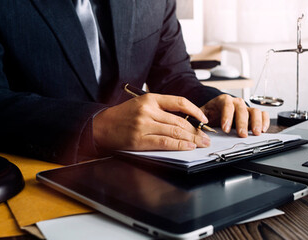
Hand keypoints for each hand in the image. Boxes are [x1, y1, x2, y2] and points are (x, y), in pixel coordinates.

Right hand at [93, 93, 210, 150]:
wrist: (100, 126)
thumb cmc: (123, 116)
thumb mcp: (142, 104)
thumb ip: (162, 109)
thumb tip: (186, 119)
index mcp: (150, 99)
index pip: (180, 102)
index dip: (196, 111)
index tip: (204, 119)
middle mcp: (148, 110)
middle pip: (180, 120)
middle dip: (197, 130)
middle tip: (206, 137)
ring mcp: (143, 125)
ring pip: (175, 131)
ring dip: (192, 139)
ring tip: (201, 143)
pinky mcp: (139, 140)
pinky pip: (165, 142)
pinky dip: (179, 145)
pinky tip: (188, 147)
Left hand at [201, 94, 268, 136]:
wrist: (215, 111)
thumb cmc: (210, 114)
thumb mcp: (201, 115)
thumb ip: (199, 121)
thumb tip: (199, 128)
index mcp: (223, 100)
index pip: (227, 105)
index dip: (227, 117)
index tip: (226, 128)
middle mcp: (236, 102)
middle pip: (242, 110)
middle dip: (242, 123)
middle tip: (242, 134)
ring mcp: (246, 108)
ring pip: (255, 111)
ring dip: (256, 122)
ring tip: (256, 133)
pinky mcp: (253, 114)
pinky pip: (263, 114)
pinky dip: (265, 121)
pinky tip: (263, 129)